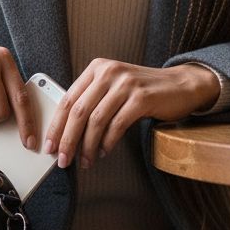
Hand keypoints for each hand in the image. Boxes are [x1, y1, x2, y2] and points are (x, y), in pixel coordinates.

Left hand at [43, 59, 220, 169]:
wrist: (181, 85)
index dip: (56, 125)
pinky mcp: (142, 97)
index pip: (67, 99)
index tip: (49, 145)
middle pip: (78, 111)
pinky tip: (104, 152)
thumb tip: (66, 133)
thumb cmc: (143, 91)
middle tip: (62, 159)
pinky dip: (107, 143)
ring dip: (87, 146)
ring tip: (85, 161)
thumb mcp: (113, 88)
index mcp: (97, 68)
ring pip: (96, 120)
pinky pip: (117, 125)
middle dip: (67, 139)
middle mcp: (109, 72)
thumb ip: (92, 101)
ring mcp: (126, 83)